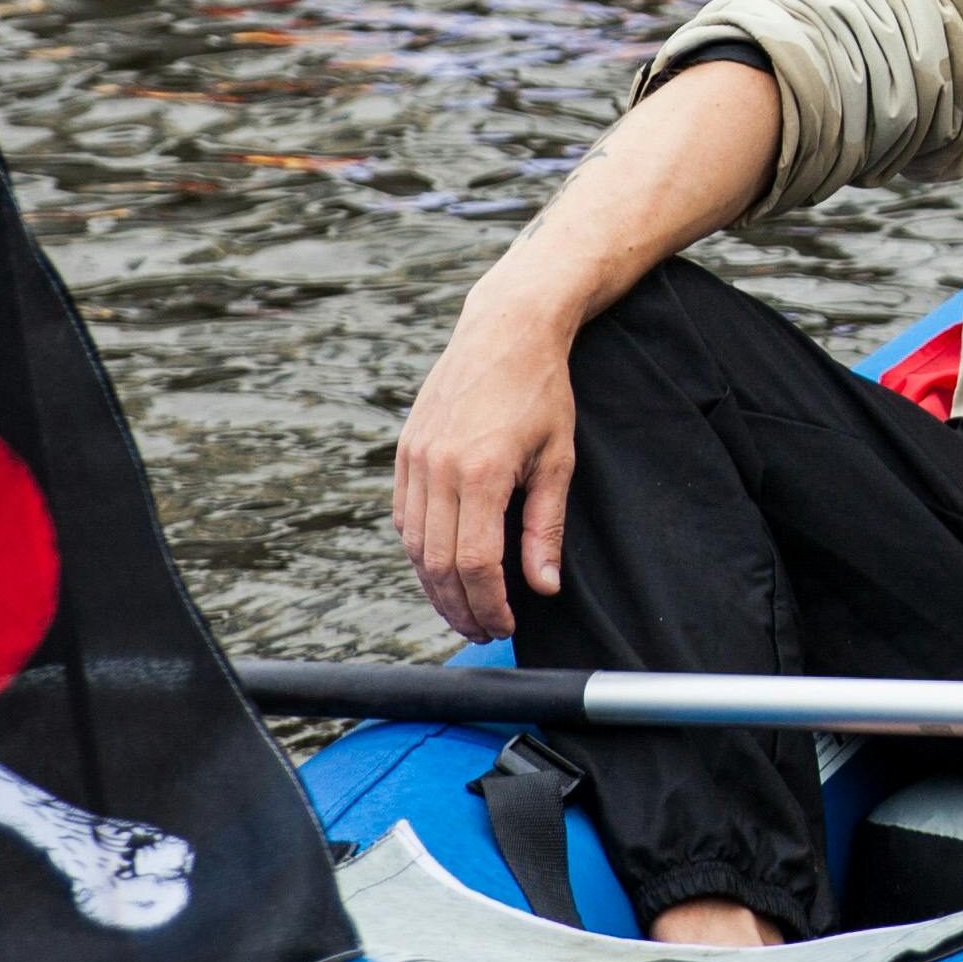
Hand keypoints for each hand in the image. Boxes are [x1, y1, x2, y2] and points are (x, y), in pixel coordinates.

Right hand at [390, 283, 578, 640]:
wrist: (506, 331)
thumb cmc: (542, 392)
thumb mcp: (558, 460)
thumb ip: (546, 527)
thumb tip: (545, 587)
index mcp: (481, 472)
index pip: (476, 563)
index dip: (489, 604)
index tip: (507, 625)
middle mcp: (439, 467)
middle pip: (438, 563)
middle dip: (461, 607)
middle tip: (485, 631)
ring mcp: (415, 458)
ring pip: (414, 545)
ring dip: (435, 587)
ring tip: (463, 610)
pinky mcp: (405, 450)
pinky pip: (404, 517)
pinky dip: (419, 552)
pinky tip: (441, 569)